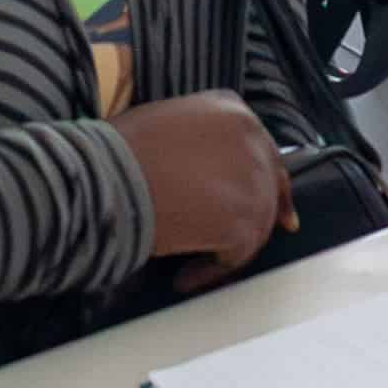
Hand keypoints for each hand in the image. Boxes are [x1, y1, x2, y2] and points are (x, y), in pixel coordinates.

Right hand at [108, 93, 286, 282]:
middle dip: (260, 218)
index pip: (263, 150)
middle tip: (242, 245)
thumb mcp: (167, 121)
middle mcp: (252, 139)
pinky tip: (185, 277)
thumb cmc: (119, 152)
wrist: (109, 177)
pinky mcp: (245, 222)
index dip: (267, 183)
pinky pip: (236, 257)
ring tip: (191, 266)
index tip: (278, 210)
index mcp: (231, 109)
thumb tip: (206, 173)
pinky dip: (211, 272)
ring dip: (227, 250)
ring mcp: (253, 181)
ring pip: (257, 225)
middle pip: (268, 188)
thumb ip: (200, 139)